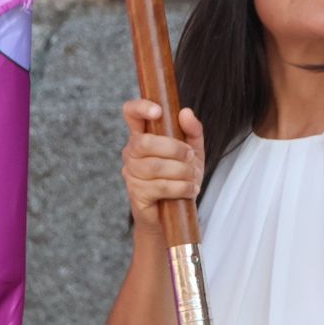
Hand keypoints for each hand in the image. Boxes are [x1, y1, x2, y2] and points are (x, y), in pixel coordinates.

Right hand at [120, 99, 205, 234]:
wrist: (172, 216)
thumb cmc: (180, 178)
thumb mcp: (192, 153)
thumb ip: (192, 131)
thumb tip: (186, 112)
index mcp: (143, 135)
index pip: (131, 113)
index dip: (140, 108)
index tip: (158, 111)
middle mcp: (131, 152)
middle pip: (144, 142)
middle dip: (174, 149)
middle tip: (189, 157)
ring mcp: (131, 173)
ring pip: (154, 167)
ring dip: (181, 171)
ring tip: (192, 177)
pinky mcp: (136, 194)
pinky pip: (159, 186)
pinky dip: (180, 187)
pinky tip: (190, 190)